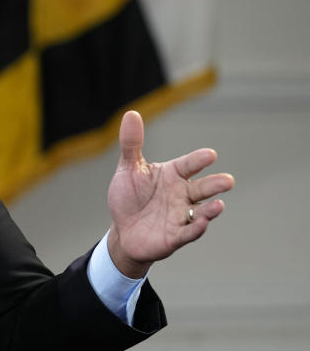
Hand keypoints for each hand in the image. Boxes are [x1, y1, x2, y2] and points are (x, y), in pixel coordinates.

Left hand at [106, 111, 233, 278]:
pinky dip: (196, 228)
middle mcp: (181, 194)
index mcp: (172, 175)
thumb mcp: (128, 169)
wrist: (123, 231)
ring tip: (219, 204)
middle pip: (202, 188)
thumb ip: (132, 144)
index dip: (198, 160)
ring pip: (201, 211)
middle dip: (215, 184)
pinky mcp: (175, 236)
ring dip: (211, 209)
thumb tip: (131, 113)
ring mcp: (180, 215)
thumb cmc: (129, 197)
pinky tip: (202, 223)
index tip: (210, 154)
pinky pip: (188, 232)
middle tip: (228, 180)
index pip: (188, 165)